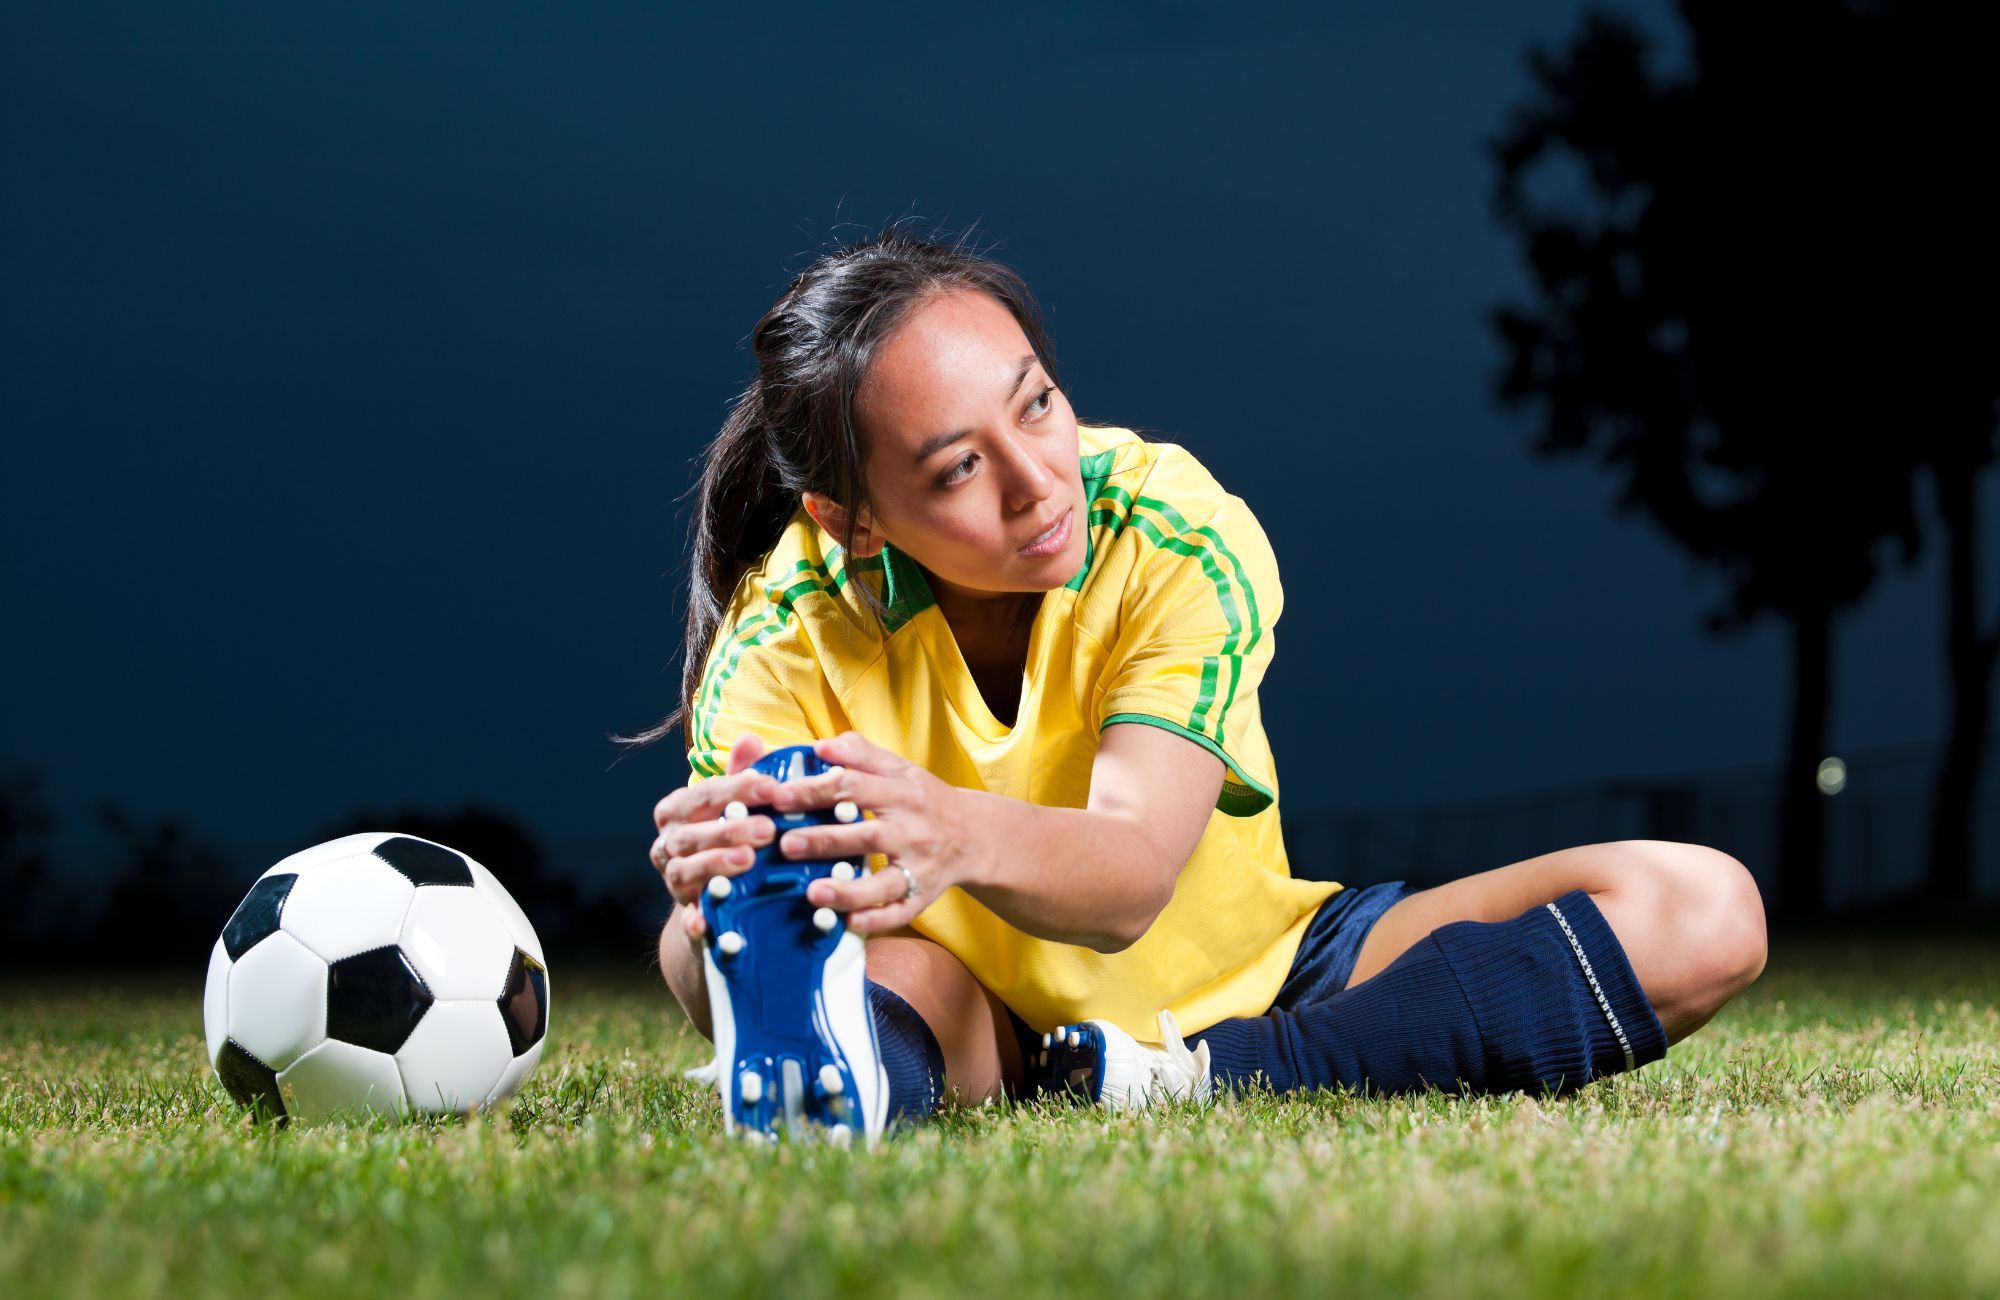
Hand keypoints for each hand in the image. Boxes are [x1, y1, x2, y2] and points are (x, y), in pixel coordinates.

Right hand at [650, 733, 782, 950]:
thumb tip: (751, 738)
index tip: (772, 786)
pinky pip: (685, 920)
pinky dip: (693, 921)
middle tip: (769, 828)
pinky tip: (706, 921)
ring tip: (748, 860)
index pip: (705, 794)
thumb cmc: (730, 837)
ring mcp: (673, 880)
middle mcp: (668, 844)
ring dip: (714, 865)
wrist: (715, 900)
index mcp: (678, 811)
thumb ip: (741, 776)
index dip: (737, 789)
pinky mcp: (684, 916)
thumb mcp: (735, 806)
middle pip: (692, 834)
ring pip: (685, 871)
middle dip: (729, 829)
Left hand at [771, 730, 976, 935]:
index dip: (816, 791)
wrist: (974, 836)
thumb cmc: (925, 799)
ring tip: (813, 893)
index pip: (854, 787)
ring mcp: (919, 866)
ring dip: (848, 890)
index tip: (779, 796)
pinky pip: (900, 913)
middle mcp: (912, 830)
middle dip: (825, 840)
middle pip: (867, 835)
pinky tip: (849, 923)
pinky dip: (876, 920)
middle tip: (785, 843)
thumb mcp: (900, 769)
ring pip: (884, 882)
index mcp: (903, 793)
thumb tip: (821, 746)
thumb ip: (861, 754)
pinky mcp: (923, 896)